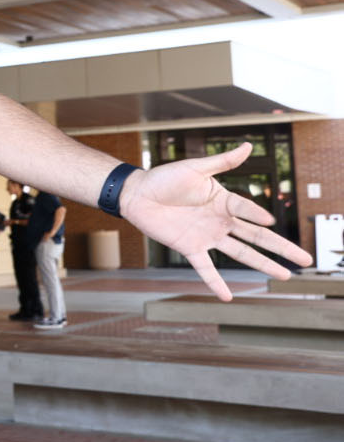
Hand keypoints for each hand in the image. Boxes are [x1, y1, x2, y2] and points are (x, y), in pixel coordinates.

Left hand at [119, 143, 311, 299]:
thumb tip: (248, 145)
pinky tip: (227, 296)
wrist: (136, 194)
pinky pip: (206, 268)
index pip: (247, 210)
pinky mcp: (190, 248)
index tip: (269, 219)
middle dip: (280, 248)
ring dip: (262, 264)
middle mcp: (220, 220)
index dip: (256, 214)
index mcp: (224, 201)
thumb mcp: (194, 168)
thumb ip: (222, 162)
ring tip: (284, 275)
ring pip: (241, 253)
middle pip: (257, 236)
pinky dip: (215, 282)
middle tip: (304, 259)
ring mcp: (207, 236)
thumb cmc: (164, 178)